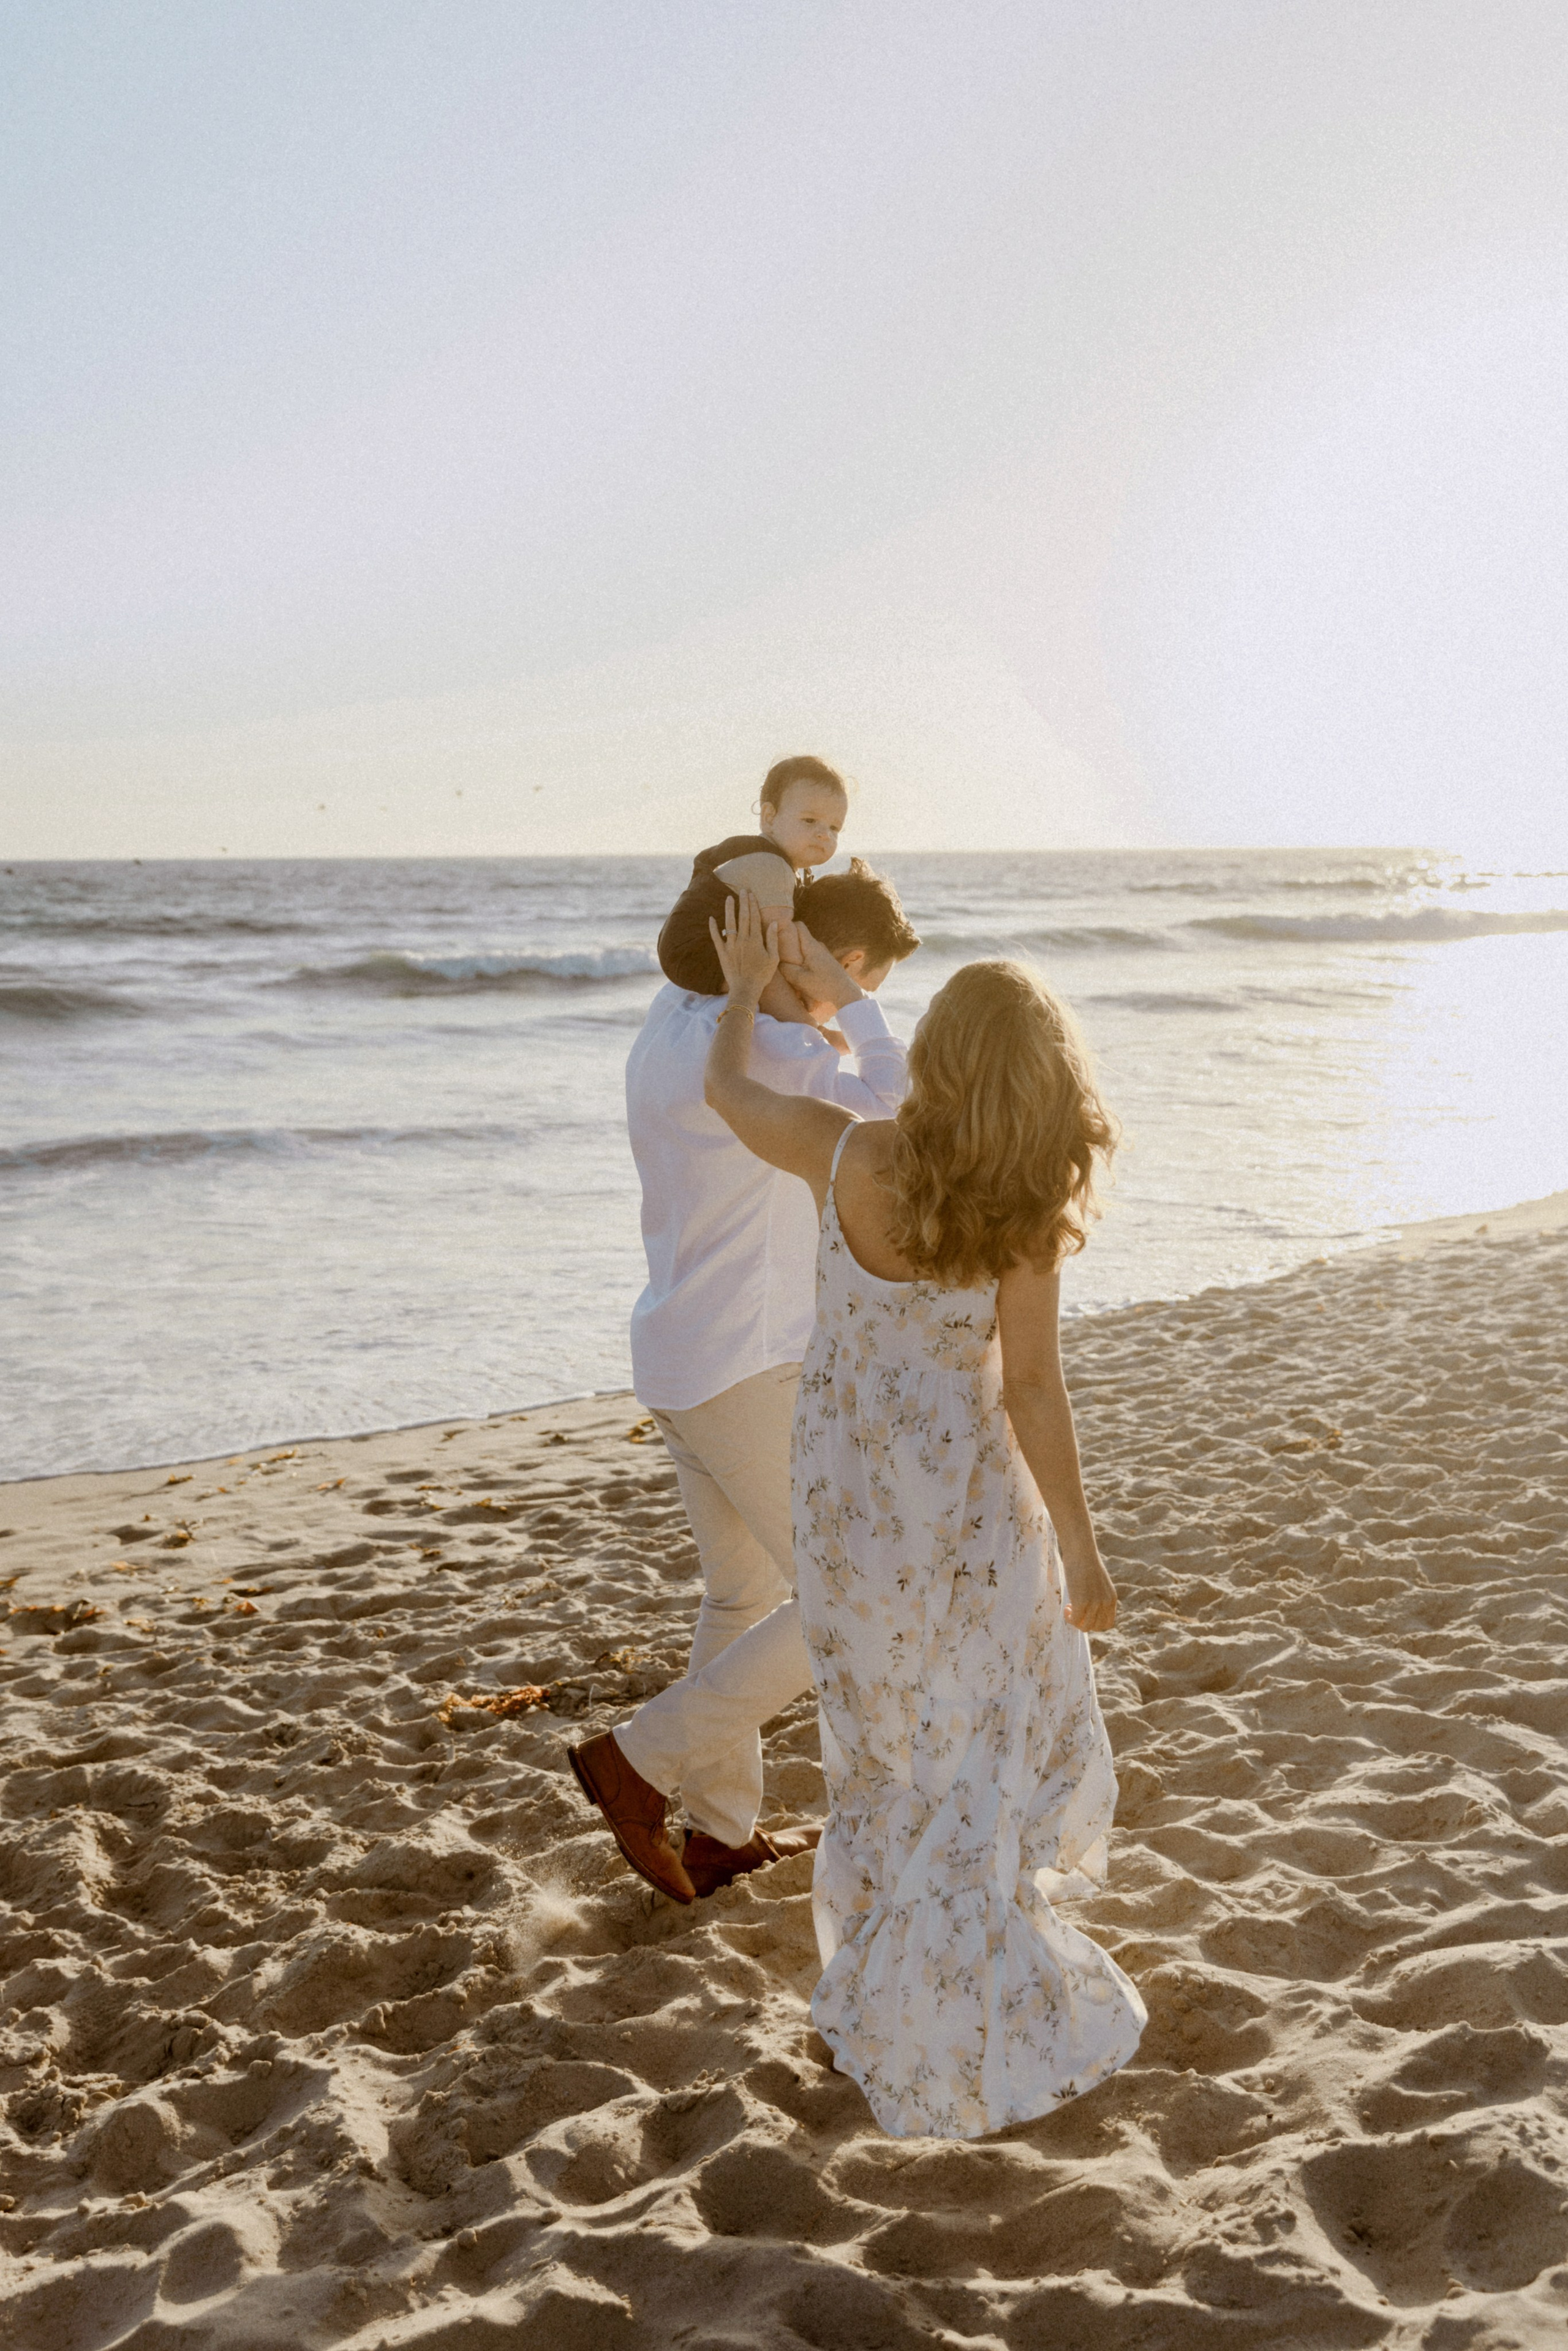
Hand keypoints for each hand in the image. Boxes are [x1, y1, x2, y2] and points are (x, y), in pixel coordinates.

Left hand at [709, 891, 778, 1005]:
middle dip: (743, 902)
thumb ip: (772, 939)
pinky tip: (711, 918)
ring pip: (730, 923)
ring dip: (729, 910)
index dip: (753, 904)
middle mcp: (743, 939)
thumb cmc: (762, 975)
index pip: (754, 917)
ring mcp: (731, 945)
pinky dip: (713, 928)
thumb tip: (773, 923)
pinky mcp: (722, 953)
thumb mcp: (773, 958)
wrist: (745, 989)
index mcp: (756, 940)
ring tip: (729, 898)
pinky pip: (716, 938)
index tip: (751, 894)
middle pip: (743, 917)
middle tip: (742, 890)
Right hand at [778, 922, 864, 1018]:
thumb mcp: (801, 980)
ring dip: (797, 954)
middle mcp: (819, 946)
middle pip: (801, 938)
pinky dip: (805, 961)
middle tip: (780, 954)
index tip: (778, 933)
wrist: (845, 993)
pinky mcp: (826, 962)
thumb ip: (786, 969)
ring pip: (806, 948)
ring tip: (789, 965)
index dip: (788, 926)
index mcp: (811, 946)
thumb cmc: (824, 985)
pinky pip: (811, 956)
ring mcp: (824, 954)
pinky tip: (801, 973)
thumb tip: (778, 963)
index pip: (799, 926)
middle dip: (790, 943)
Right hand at [1062, 1550, 1116, 1633]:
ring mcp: (1094, 1604)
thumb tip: (1087, 1605)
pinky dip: (1069, 1618)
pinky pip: (1075, 1620)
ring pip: (1086, 1627)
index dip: (1096, 1623)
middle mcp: (1105, 1603)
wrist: (1081, 1551)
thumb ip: (1097, 1595)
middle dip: (1085, 1624)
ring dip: (1076, 1622)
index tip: (1086, 1614)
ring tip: (1070, 1609)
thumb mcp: (1097, 1582)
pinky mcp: (1081, 1602)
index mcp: (1111, 1598)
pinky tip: (1066, 1607)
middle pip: (1097, 1627)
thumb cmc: (1086, 1563)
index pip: (1108, 1623)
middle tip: (1076, 1612)